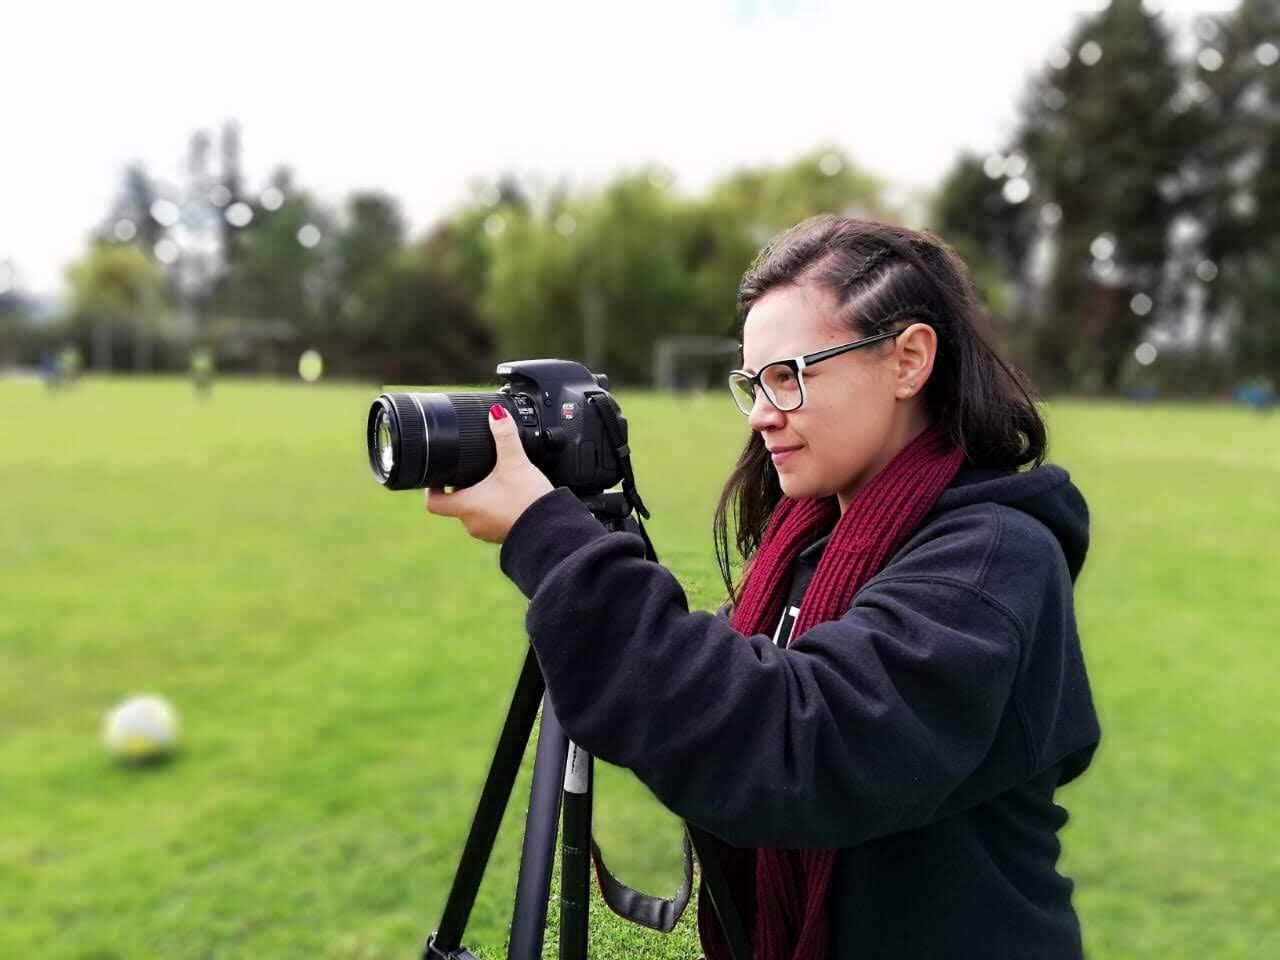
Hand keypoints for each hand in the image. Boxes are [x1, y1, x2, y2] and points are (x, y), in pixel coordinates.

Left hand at [425, 404, 553, 543]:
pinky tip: (510, 497)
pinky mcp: (503, 534)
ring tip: (495, 482)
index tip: (438, 475)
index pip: (433, 502)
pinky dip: (496, 509)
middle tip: (473, 470)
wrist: (552, 530)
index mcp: (466, 506)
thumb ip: (505, 437)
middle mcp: (472, 523)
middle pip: (455, 504)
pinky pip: (492, 520)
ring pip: (474, 512)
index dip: (432, 487)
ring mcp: (487, 532)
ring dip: (480, 499)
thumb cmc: (529, 502)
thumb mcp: (515, 463)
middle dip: (462, 488)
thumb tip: (497, 415)